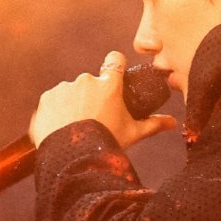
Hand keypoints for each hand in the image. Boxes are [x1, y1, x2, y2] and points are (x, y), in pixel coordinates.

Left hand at [28, 50, 179, 148]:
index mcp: (109, 86)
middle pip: (91, 83)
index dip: (115, 66)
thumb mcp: (132, 133)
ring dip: (73, 103)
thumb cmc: (106, 144)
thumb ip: (153, 124)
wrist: (73, 160)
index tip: (114, 75)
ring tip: (76, 127)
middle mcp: (86, 81)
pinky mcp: (47, 98)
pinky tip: (61, 128)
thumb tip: (174, 123)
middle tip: (93, 119)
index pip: (115, 60)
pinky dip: (56, 112)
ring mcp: (64, 88)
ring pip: (71, 91)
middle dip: (92, 97)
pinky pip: (53, 101)